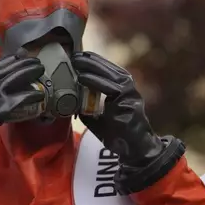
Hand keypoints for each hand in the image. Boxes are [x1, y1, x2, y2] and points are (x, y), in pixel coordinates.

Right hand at [0, 52, 44, 158]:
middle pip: (11, 68)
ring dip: (31, 72)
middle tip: (36, 61)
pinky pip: (22, 97)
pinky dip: (32, 94)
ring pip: (17, 77)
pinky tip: (40, 93)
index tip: (20, 55)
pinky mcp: (5, 105)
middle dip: (25, 63)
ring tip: (41, 70)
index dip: (11, 59)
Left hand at [72, 51, 162, 165]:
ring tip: (76, 62)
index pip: (108, 70)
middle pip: (109, 69)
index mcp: (122, 90)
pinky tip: (82, 78)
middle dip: (91, 61)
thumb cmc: (118, 135)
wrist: (134, 150)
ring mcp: (130, 94)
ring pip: (111, 75)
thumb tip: (70, 102)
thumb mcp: (97, 119)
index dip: (93, 62)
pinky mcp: (129, 102)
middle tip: (74, 55)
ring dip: (92, 67)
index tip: (78, 56)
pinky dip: (95, 82)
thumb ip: (87, 109)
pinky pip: (110, 88)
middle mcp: (128, 89)